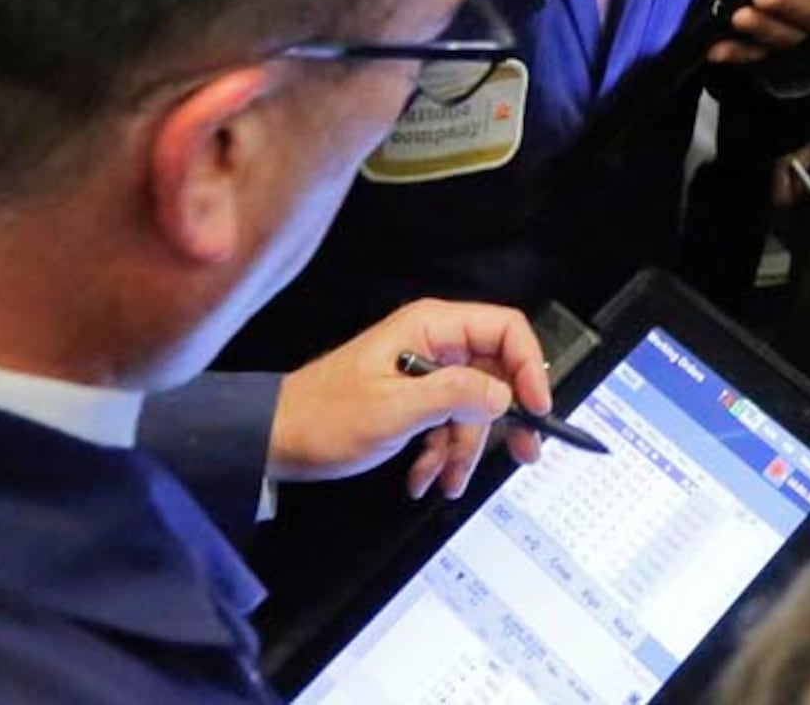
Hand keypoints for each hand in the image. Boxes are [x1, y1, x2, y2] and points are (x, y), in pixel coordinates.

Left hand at [272, 300, 555, 500]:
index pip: (505, 329)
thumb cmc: (324, 418)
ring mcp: (423, 374)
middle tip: (522, 454)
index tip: (537, 408)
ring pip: (471, 408)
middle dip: (501, 420)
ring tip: (444, 481)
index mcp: (431, 327)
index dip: (529, 366)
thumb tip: (504, 395)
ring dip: (462, 449)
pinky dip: (440, 455)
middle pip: (494, 374)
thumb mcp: (394, 410)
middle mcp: (433, 344)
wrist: (272, 442)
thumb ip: (455, 396)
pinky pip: (447, 425)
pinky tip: (423, 478)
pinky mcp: (412, 401)